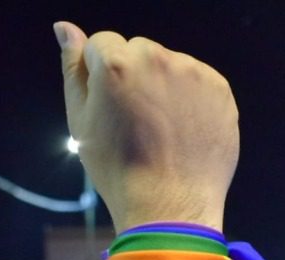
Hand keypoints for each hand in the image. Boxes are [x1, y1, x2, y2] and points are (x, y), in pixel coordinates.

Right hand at [54, 22, 238, 231]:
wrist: (171, 205)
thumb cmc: (119, 168)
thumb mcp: (81, 120)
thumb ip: (73, 68)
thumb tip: (65, 28)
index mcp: (116, 63)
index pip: (104, 43)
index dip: (103, 74)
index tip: (112, 106)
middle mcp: (157, 60)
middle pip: (139, 49)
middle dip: (135, 74)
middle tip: (137, 121)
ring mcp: (193, 73)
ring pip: (171, 64)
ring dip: (165, 85)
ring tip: (162, 128)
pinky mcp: (219, 88)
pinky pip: (198, 80)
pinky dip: (192, 98)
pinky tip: (183, 129)